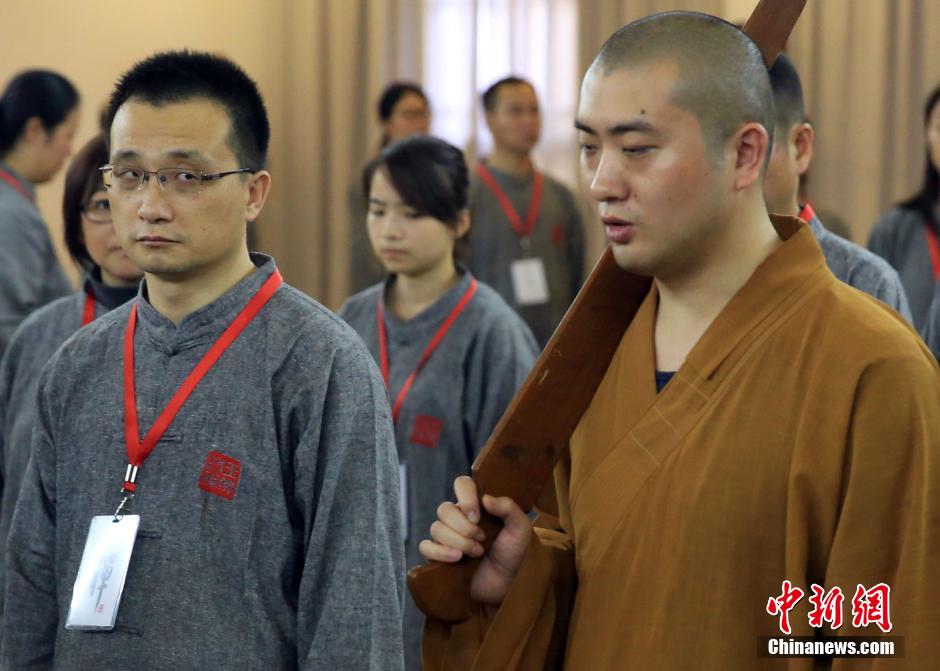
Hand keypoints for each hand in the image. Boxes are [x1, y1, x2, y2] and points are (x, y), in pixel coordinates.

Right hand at [418, 475, 532, 605]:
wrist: (508, 583)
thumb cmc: (514, 552)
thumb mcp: (520, 529)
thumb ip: (508, 508)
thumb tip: (486, 498)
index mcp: (477, 505)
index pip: (462, 484)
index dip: (466, 496)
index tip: (477, 515)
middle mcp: (459, 517)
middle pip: (445, 509)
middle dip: (464, 527)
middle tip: (482, 539)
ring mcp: (447, 537)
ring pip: (436, 528)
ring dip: (458, 541)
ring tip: (477, 552)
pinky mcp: (440, 556)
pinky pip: (425, 546)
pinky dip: (439, 551)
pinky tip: (456, 558)